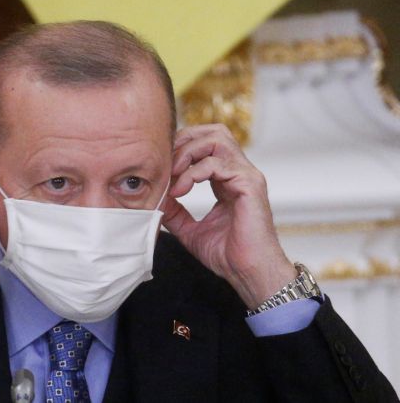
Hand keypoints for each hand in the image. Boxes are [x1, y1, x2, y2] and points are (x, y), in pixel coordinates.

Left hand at [162, 124, 295, 309]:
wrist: (248, 273)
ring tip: (173, 175)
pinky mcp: (250, 184)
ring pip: (216, 139)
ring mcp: (246, 175)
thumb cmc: (227, 255)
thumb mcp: (189, 230)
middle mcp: (239, 172)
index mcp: (227, 179)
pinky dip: (194, 172)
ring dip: (188, 153)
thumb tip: (156, 199)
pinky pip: (219, 163)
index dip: (180, 149)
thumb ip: (174, 212)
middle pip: (213, 132)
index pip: (205, 145)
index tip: (161, 169)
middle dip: (184, 141)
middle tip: (165, 164)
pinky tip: (181, 190)